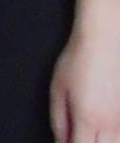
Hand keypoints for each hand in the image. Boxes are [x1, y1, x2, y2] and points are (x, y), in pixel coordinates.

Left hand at [51, 0, 119, 142]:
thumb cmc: (80, 60)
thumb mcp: (58, 89)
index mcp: (88, 120)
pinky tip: (105, 130)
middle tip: (79, 136)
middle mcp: (112, 124)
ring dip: (101, 141)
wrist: (105, 39)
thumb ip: (59, 121)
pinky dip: (114, 135)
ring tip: (91, 131)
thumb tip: (60, 140)